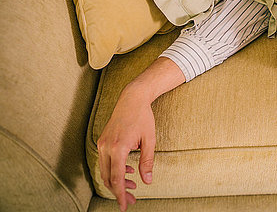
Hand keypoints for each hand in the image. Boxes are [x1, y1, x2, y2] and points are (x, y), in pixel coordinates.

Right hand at [97, 83, 155, 211]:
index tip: (123, 206)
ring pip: (104, 171)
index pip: (116, 178)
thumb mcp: (150, 140)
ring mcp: (102, 144)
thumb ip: (147, 162)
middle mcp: (106, 147)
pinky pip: (105, 162)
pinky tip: (128, 171)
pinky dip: (114, 170)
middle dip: (119, 192)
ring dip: (116, 181)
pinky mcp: (102, 141)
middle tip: (131, 200)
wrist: (132, 99)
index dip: (120, 195)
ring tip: (133, 187)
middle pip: (108, 178)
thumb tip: (147, 181)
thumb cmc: (143, 117)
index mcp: (118, 148)